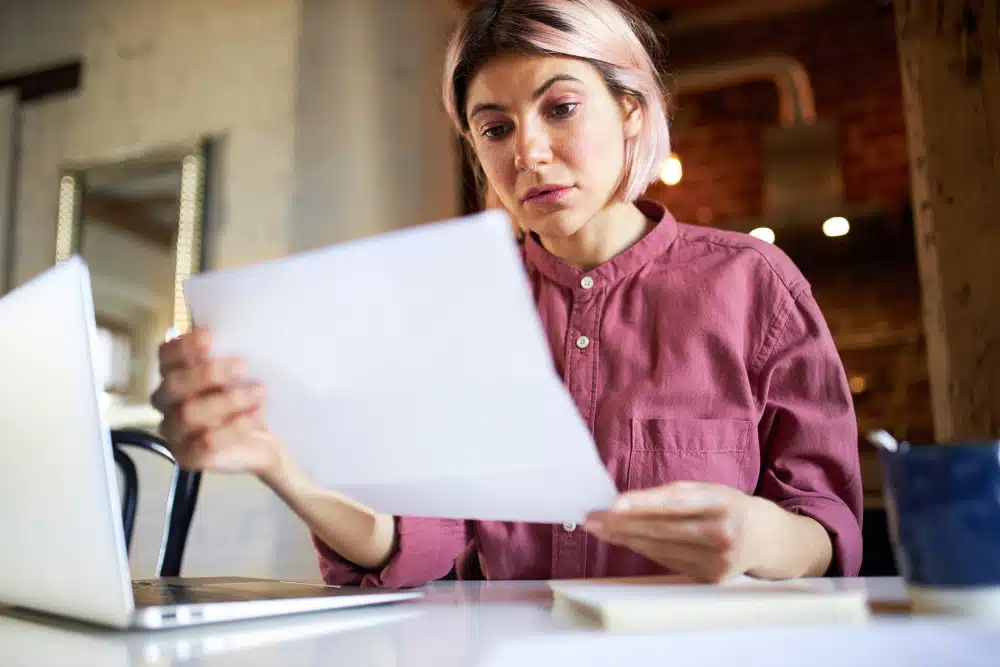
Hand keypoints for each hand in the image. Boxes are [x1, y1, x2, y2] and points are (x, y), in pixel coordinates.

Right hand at [151, 327, 282, 476]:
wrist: (263, 440)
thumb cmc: (247, 399)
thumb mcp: (243, 374)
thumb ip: (232, 353)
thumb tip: (239, 327)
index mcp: (175, 374)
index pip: (166, 355)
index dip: (184, 346)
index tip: (211, 336)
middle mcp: (167, 402)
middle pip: (174, 384)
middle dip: (210, 373)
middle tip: (244, 366)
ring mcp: (174, 431)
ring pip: (189, 414)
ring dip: (228, 401)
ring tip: (259, 393)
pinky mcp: (187, 456)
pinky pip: (204, 444)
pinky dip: (232, 429)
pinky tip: (254, 419)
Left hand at [584, 482, 765, 582]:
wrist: (763, 538)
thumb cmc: (727, 506)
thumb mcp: (709, 490)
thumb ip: (673, 494)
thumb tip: (626, 502)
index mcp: (723, 502)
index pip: (677, 503)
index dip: (644, 504)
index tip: (613, 504)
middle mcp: (722, 533)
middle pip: (663, 529)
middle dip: (622, 523)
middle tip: (592, 517)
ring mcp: (717, 560)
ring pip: (659, 548)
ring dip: (625, 538)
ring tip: (599, 527)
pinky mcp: (709, 577)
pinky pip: (667, 561)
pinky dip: (643, 549)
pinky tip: (624, 540)